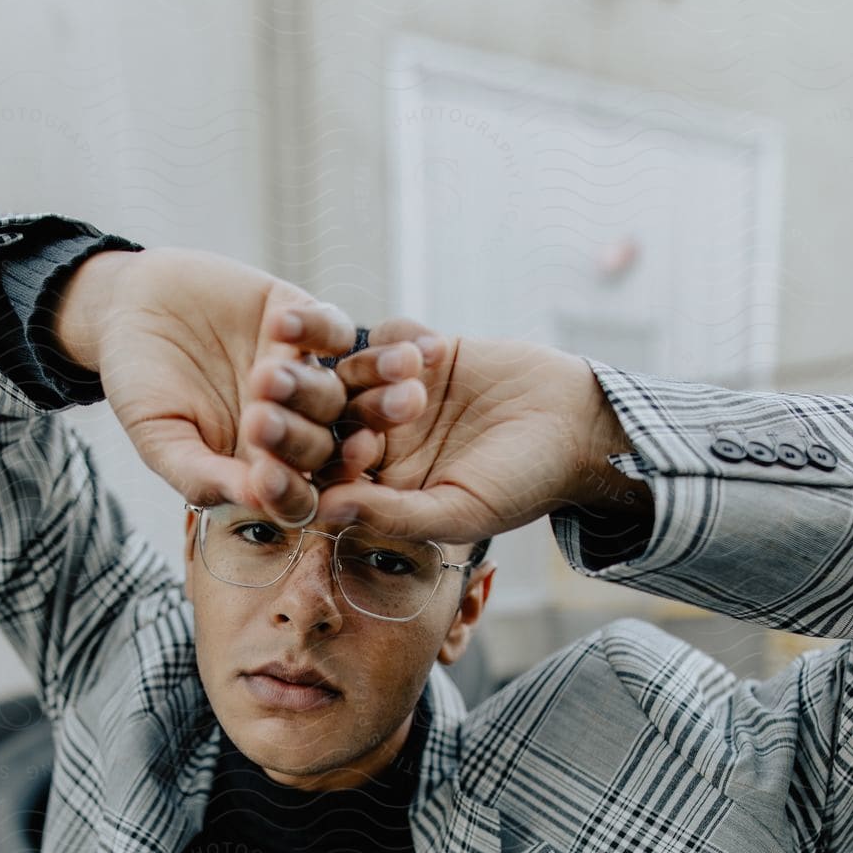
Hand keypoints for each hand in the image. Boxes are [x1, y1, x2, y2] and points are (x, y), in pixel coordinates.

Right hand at [52, 248, 429, 522]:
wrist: (128, 311)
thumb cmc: (139, 386)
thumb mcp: (161, 439)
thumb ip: (204, 474)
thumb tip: (257, 502)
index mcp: (266, 467)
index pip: (298, 490)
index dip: (299, 491)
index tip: (305, 490)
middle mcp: (296, 426)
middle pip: (336, 442)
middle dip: (353, 441)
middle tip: (371, 441)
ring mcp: (304, 373)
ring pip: (348, 386)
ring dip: (374, 382)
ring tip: (400, 374)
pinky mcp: (304, 320)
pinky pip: (326, 328)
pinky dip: (319, 327)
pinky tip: (305, 324)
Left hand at [309, 321, 646, 544]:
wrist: (575, 428)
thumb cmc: (522, 485)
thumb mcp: (459, 512)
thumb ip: (393, 515)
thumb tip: (326, 513)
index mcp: (377, 487)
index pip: (331, 476)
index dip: (313, 466)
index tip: (308, 456)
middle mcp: (378, 440)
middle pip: (333, 420)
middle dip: (311, 406)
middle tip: (278, 386)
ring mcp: (395, 392)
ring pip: (360, 373)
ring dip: (360, 364)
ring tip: (346, 351)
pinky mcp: (419, 350)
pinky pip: (396, 337)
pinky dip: (401, 338)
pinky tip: (425, 347)